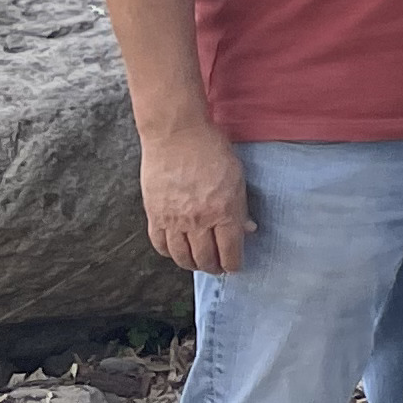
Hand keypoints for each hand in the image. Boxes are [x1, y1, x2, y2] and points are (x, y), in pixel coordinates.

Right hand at [140, 122, 252, 274]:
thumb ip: (241, 207)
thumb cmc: (212, 150)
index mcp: (225, 211)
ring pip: (181, 256)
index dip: (233, 264)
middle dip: (213, 267)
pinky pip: (160, 243)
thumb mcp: (237, 177)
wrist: (177, 134)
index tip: (234, 267)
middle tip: (218, 268)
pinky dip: (168, 253)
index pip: (230, 251)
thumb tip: (247, 229)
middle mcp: (199, 220)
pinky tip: (175, 251)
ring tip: (198, 264)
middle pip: (205, 258)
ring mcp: (174, 219)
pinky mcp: (154, 214)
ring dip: (191, 264)